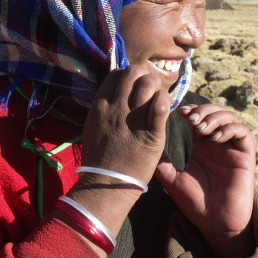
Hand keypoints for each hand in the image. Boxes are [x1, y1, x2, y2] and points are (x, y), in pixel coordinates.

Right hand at [80, 65, 170, 182]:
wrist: (107, 185)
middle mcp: (116, 108)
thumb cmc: (100, 157)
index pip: (116, 74)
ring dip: (156, 88)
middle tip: (149, 93)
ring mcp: (133, 120)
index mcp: (101, 106)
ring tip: (157, 102)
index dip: (128, 77)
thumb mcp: (93, 126)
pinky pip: (161, 105)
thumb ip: (104, 107)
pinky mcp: (151, 134)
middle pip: (134, 72)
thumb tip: (113, 93)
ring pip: (148, 83)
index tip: (134, 89)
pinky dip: (164, 102)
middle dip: (145, 77)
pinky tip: (163, 110)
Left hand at [155, 103, 255, 257]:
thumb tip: (148, 143)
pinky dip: (230, 129)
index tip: (179, 112)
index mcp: (202, 145)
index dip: (191, 110)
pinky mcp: (246, 156)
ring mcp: (232, 149)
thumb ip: (162, 161)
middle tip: (190, 118)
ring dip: (215, 117)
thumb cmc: (194, 203)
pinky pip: (243, 133)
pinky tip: (215, 138)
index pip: (199, 117)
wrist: (213, 223)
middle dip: (203, 110)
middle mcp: (218, 143)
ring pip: (230, 118)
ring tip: (201, 128)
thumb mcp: (171, 178)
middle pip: (215, 112)